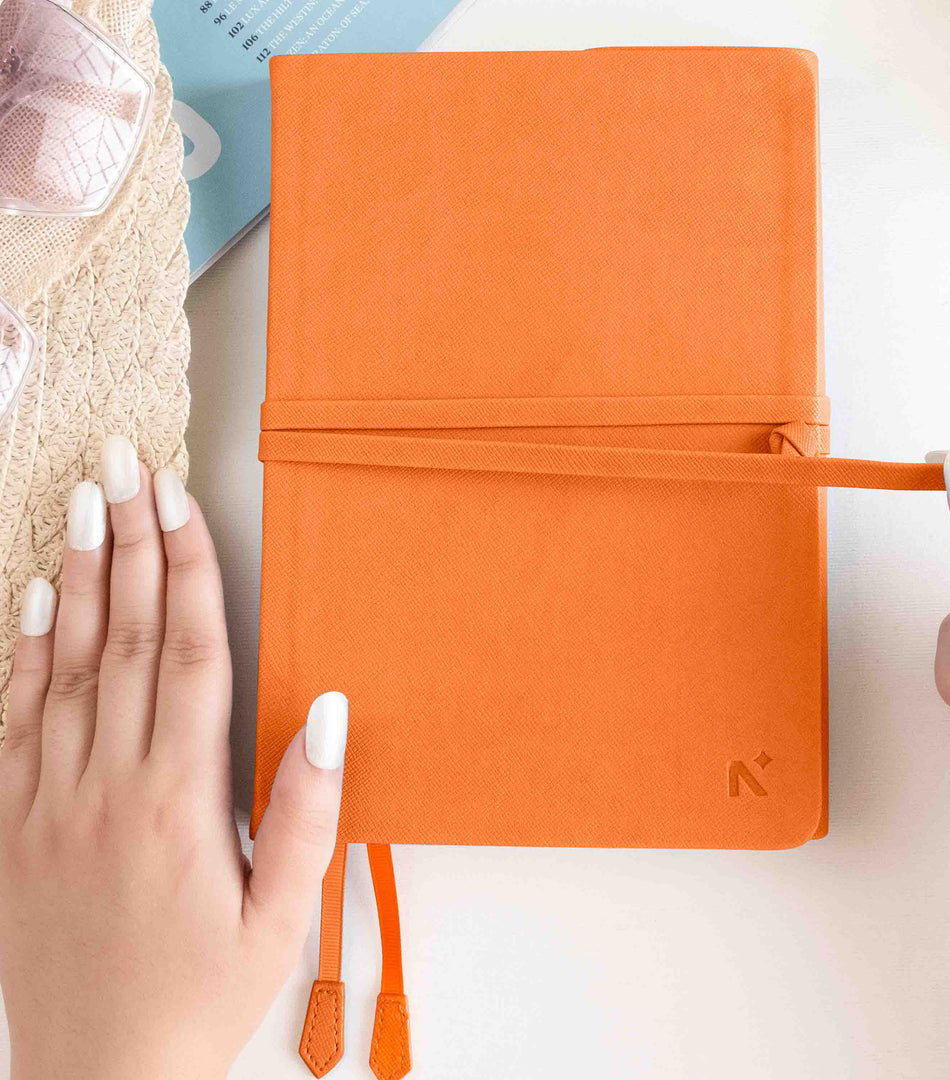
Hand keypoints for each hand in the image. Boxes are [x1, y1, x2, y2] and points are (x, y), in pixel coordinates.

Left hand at [0, 436, 346, 1079]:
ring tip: (84, 503)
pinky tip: (32, 598)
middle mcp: (107, 786)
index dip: (189, 572)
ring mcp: (48, 802)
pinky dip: (20, 653)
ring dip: (79, 579)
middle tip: (126, 464)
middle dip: (132, 544)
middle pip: (127, 641)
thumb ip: (307, 809)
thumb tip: (325, 708)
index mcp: (180, 803)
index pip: (191, 657)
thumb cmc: (200, 997)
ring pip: (65, 666)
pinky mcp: (10, 826)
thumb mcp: (283, 918)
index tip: (180, 502)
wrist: (98, 1077)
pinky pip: (11, 722)